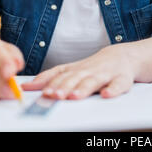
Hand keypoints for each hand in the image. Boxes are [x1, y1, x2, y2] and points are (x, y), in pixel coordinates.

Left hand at [21, 44, 137, 99]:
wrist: (124, 56)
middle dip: (64, 86)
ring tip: (74, 96)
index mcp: (77, 69)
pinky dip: (113, 90)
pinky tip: (106, 95)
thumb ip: (52, 78)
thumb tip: (27, 86)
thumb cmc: (95, 66)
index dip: (51, 82)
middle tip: (54, 95)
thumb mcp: (73, 70)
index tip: (40, 91)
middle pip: (75, 78)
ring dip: (84, 88)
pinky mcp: (122, 79)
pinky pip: (119, 85)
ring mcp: (106, 74)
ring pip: (94, 81)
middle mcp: (90, 70)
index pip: (61, 74)